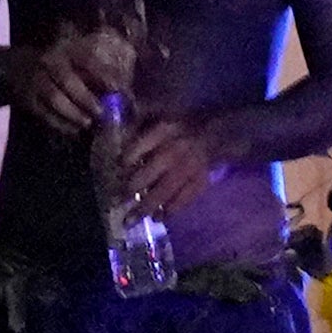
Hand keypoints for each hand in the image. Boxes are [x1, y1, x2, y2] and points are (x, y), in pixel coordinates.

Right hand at [18, 23, 137, 136]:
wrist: (18, 67)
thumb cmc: (59, 67)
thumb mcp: (75, 62)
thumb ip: (95, 76)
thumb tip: (121, 95)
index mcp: (67, 51)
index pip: (87, 60)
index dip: (103, 75)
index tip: (117, 90)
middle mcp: (50, 62)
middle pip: (68, 81)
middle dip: (86, 99)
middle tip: (102, 113)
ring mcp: (36, 80)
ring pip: (55, 98)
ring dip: (73, 113)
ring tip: (88, 123)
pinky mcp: (27, 98)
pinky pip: (44, 113)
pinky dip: (60, 124)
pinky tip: (73, 129)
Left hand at [98, 108, 227, 221]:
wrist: (216, 134)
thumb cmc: (181, 125)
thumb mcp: (159, 112)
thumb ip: (138, 118)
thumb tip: (115, 127)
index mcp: (162, 132)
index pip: (136, 150)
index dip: (124, 163)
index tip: (116, 172)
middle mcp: (173, 152)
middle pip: (146, 175)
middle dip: (128, 191)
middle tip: (116, 201)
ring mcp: (187, 169)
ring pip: (163, 192)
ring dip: (145, 207)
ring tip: (130, 220)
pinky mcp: (199, 182)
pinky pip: (183, 200)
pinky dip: (169, 211)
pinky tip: (157, 218)